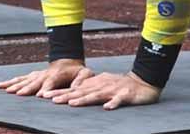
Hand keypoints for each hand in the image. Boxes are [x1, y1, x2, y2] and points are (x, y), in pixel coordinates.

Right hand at [0, 58, 93, 97]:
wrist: (68, 60)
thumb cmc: (77, 70)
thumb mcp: (84, 73)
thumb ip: (82, 80)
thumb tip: (77, 87)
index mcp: (58, 74)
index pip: (51, 82)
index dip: (46, 88)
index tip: (40, 95)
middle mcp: (45, 74)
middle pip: (35, 81)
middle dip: (27, 88)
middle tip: (19, 94)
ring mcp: (38, 74)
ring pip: (25, 79)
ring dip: (15, 85)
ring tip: (5, 90)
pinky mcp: (33, 75)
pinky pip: (20, 78)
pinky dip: (10, 82)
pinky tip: (1, 86)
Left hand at [45, 71, 160, 109]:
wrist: (144, 82)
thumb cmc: (122, 85)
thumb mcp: (103, 84)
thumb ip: (89, 87)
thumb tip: (73, 92)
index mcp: (96, 84)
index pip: (75, 89)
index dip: (60, 92)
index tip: (45, 96)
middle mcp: (102, 86)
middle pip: (82, 91)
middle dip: (66, 96)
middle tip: (51, 100)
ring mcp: (114, 90)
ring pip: (97, 95)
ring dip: (84, 99)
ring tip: (72, 103)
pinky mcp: (126, 95)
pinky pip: (119, 100)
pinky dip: (113, 103)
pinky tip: (107, 108)